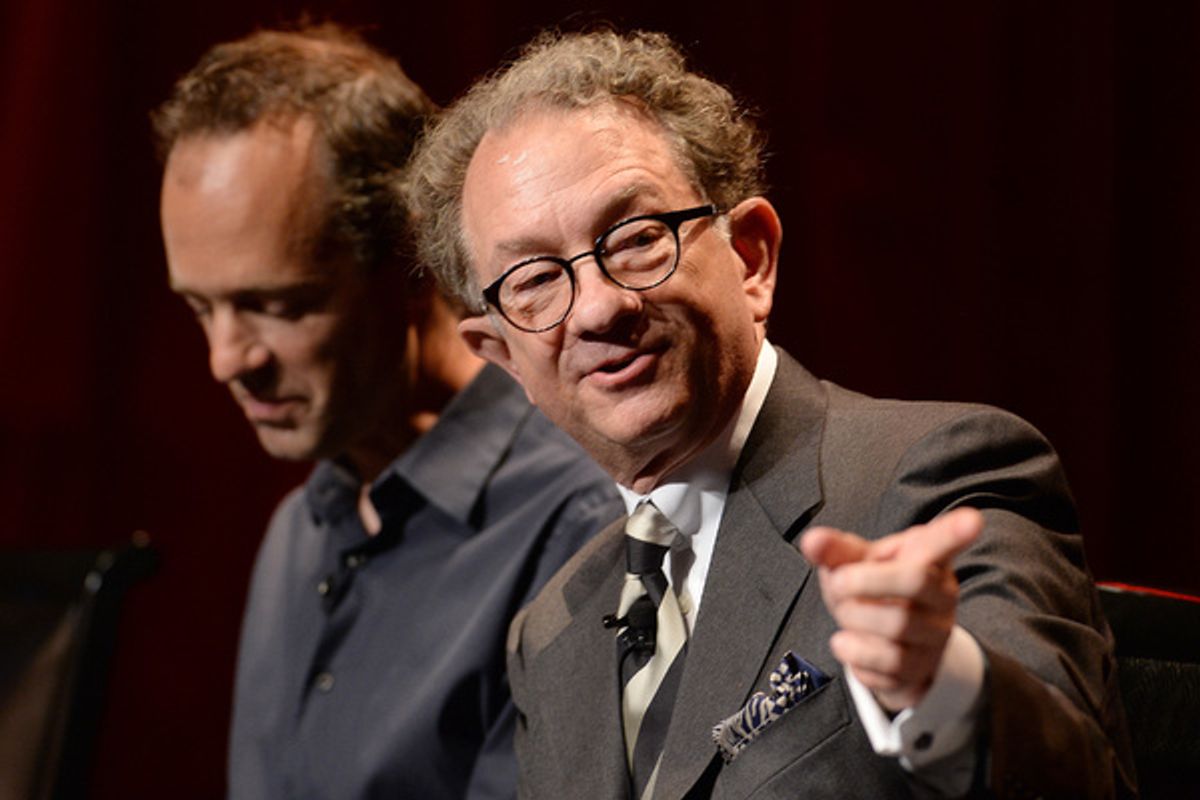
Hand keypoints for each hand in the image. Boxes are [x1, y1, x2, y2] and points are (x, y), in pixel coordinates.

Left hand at [798, 507, 982, 711]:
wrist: (888, 648)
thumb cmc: (874, 592)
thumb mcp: (856, 565)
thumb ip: (836, 550)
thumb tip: (812, 541)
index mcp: (927, 559)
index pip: (944, 541)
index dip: (957, 531)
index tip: (971, 520)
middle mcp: (941, 595)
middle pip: (915, 580)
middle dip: (863, 581)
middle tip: (838, 583)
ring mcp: (935, 635)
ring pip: (898, 624)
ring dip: (853, 618)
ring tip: (845, 614)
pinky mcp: (921, 669)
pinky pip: (886, 663)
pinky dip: (854, 652)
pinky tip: (849, 643)